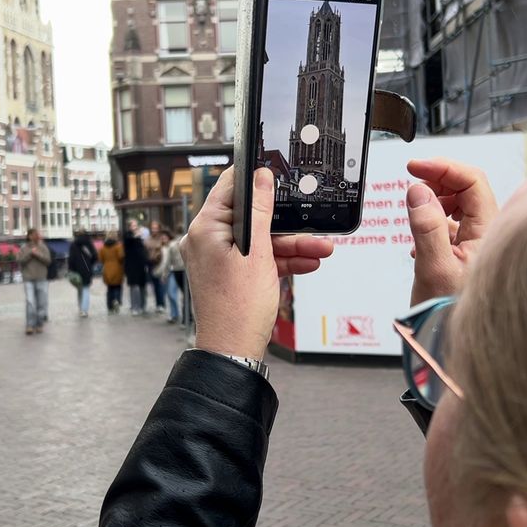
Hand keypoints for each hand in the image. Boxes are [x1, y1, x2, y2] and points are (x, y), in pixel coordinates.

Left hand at [180, 168, 333, 359]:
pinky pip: (260, 257)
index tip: (280, 176)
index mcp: (205, 229)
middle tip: (311, 222)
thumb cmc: (237, 309)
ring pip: (260, 239)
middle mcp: (208, 240)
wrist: (234, 350)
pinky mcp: (232, 272)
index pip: (230, 187)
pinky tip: (308, 261)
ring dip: (292, 244)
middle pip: (251, 216)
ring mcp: (220, 257)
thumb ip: (260, 212)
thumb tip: (261, 178)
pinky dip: (282, 259)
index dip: (257, 179)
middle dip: (286, 222)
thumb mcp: (256, 253)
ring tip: (321, 247)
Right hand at [405, 158, 497, 305]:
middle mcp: (488, 236)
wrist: (449, 347)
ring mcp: (478, 246)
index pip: (472, 181)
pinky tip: (419, 244)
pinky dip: (433, 224)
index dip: (443, 168)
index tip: (414, 167)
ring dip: (434, 204)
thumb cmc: (448, 316)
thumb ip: (426, 226)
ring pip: (459, 208)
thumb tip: (418, 190)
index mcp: (489, 233)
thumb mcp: (433, 268)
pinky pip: (453, 227)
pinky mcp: (466, 256)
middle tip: (411, 186)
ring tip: (414, 219)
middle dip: (437, 182)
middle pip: (467, 189)